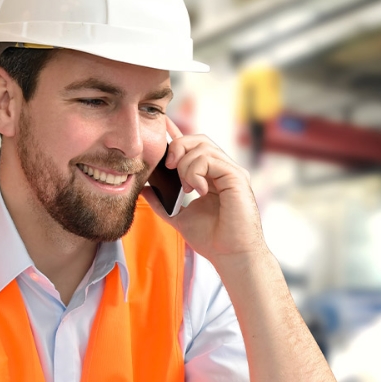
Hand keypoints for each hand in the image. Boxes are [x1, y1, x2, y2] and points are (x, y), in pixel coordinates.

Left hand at [142, 117, 264, 261]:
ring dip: (186, 165)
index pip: (195, 147)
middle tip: (169, 168)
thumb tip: (143, 189)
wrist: (231, 256)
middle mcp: (224, 170)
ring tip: (186, 188)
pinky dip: (196, 172)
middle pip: (198, 140)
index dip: (177, 134)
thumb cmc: (213, 240)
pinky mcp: (237, 177)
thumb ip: (162, 202)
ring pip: (202, 147)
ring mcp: (232, 172)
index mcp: (212, 176)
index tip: (161, 126)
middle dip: (177, 147)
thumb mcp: (179, 217)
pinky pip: (210, 159)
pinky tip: (197, 190)